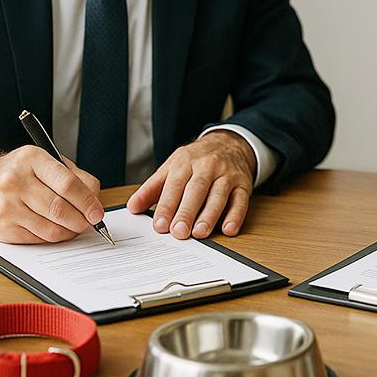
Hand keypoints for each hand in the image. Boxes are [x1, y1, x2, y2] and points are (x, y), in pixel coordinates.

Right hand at [0, 146, 104, 243]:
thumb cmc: (18, 172)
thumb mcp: (44, 161)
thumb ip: (74, 176)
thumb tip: (95, 199)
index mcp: (30, 159)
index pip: (67, 184)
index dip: (87, 201)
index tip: (97, 212)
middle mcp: (15, 182)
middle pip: (60, 209)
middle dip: (82, 219)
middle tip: (90, 221)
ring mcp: (7, 207)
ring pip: (52, 228)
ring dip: (70, 231)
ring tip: (76, 225)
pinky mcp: (3, 229)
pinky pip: (39, 239)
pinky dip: (54, 237)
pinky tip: (58, 229)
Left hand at [127, 130, 255, 239]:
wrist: (229, 144)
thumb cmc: (197, 160)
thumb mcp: (172, 166)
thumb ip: (153, 188)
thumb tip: (133, 207)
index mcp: (186, 161)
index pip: (175, 184)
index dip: (167, 205)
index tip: (159, 225)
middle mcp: (208, 166)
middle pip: (197, 189)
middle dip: (187, 211)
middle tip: (178, 232)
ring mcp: (227, 174)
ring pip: (219, 195)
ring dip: (210, 215)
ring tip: (199, 233)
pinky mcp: (243, 184)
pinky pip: (241, 200)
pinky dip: (236, 215)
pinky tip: (228, 229)